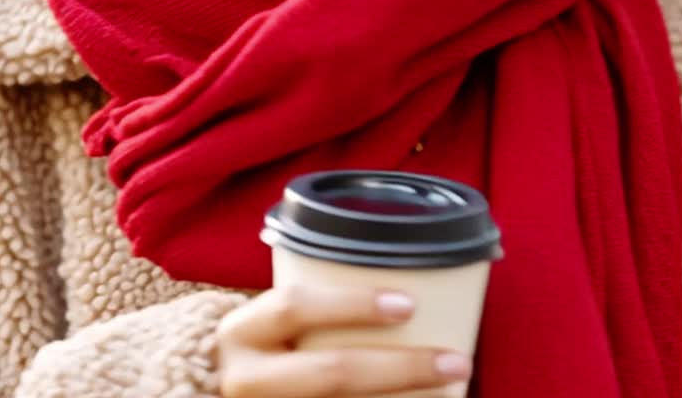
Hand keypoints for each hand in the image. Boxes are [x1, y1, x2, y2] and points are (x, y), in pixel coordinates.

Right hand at [216, 284, 470, 396]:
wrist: (225, 391)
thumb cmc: (267, 347)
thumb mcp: (273, 323)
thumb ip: (316, 309)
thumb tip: (412, 293)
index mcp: (244, 332)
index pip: (293, 306)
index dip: (352, 303)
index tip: (409, 304)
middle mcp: (247, 378)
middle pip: (330, 373)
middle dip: (401, 367)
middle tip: (456, 361)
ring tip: (451, 387)